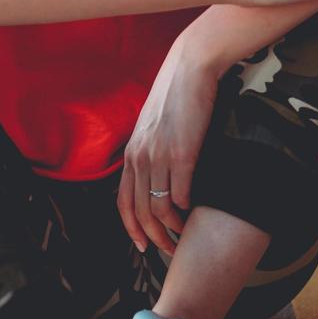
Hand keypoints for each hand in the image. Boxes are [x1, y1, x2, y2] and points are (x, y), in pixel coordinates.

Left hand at [117, 37, 217, 256]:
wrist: (190, 68)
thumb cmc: (175, 95)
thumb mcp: (152, 125)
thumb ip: (149, 150)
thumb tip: (154, 176)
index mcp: (132, 152)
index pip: (123, 203)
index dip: (131, 229)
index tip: (143, 246)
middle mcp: (140, 157)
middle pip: (140, 213)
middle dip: (154, 238)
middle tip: (168, 250)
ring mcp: (160, 156)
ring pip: (160, 209)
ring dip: (172, 228)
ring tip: (183, 235)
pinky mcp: (183, 153)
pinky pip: (181, 194)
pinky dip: (187, 209)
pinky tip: (194, 210)